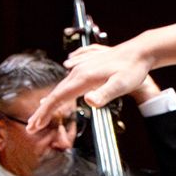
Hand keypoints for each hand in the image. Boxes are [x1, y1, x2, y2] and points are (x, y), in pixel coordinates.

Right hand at [29, 25, 175, 131]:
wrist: (141, 50)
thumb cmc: (132, 69)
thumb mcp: (121, 85)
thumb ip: (105, 94)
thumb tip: (89, 101)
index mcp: (83, 78)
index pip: (58, 98)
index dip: (45, 112)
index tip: (35, 125)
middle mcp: (80, 70)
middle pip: (56, 92)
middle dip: (43, 110)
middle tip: (33, 125)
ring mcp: (84, 64)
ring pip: (63, 83)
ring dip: (52, 97)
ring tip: (44, 108)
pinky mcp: (91, 61)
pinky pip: (73, 71)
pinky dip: (67, 77)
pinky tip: (66, 70)